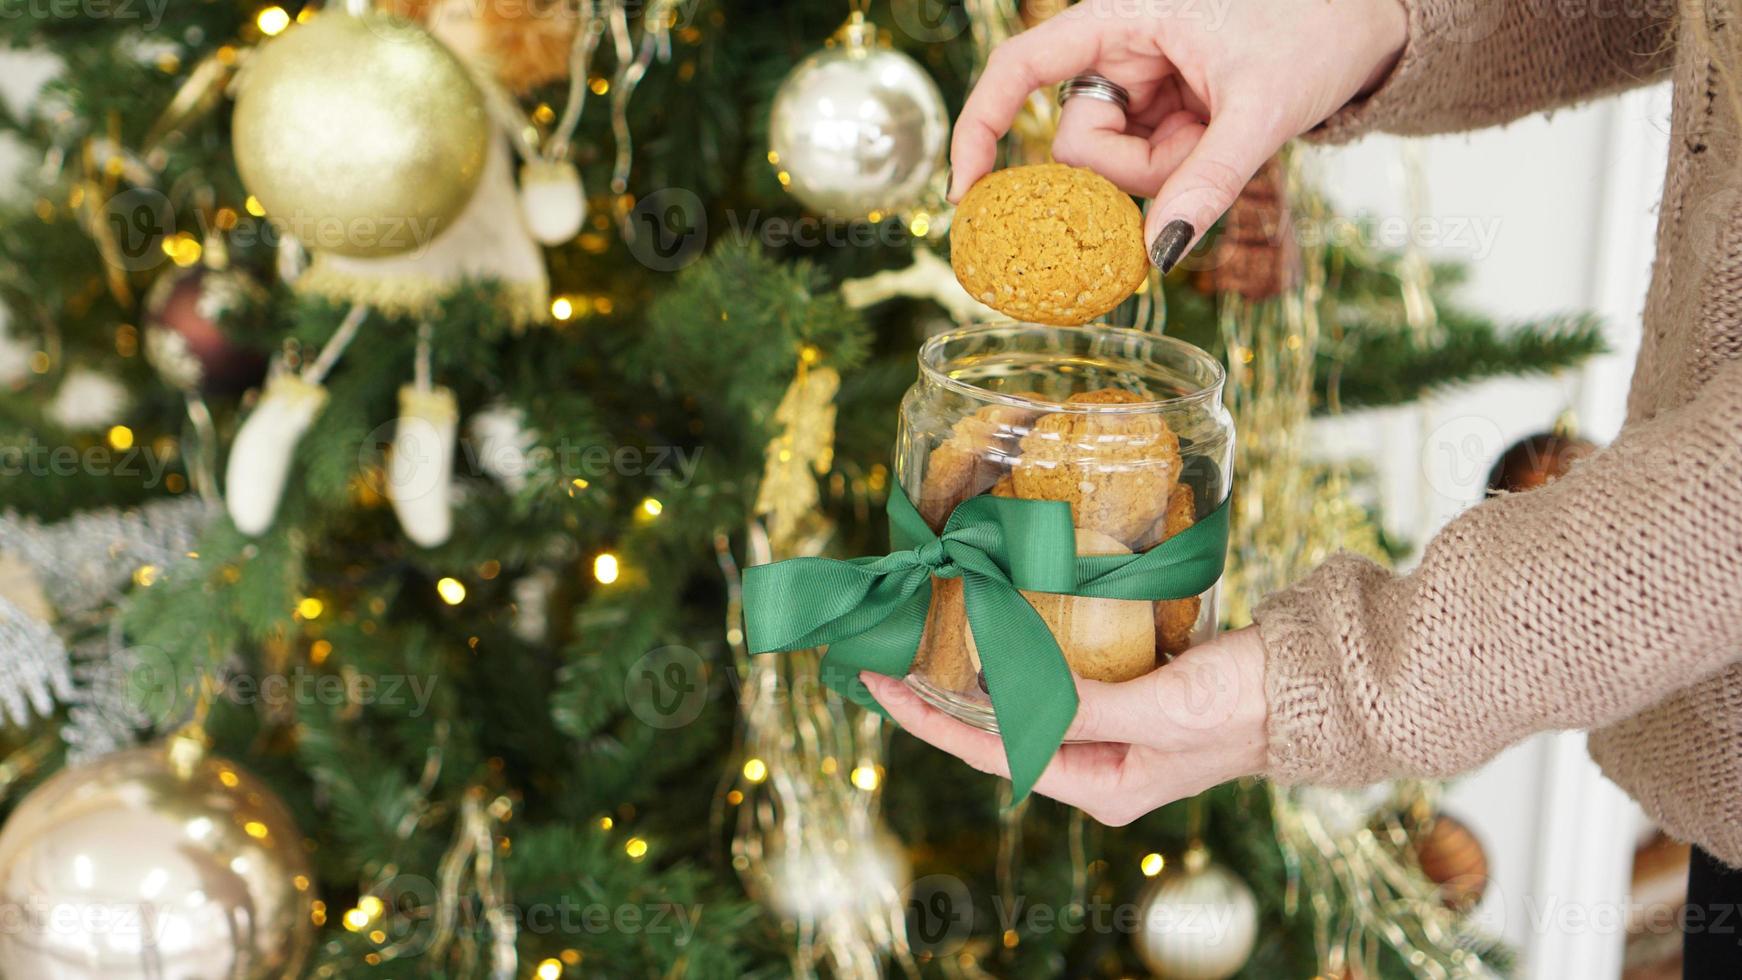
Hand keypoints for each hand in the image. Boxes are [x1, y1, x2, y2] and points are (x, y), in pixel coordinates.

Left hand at [862, 627, 1270, 825]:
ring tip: (927, 630)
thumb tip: (1008, 697)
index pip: (989, 752)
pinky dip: (1026, 646)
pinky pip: (1060, 669)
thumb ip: (1084, 707)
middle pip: (997, 728)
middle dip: (941, 693)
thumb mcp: (1158, 711)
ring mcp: (1115, 724)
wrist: (1315, 683)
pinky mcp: (1131, 686)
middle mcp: (1099, 760)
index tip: (878, 681)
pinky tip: (999, 617)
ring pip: (1025, 696)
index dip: (927, 717)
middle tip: (889, 649)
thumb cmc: (1243, 706)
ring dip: (978, 667)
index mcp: (1099, 784)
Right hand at [948, 0, 1407, 269]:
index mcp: (1119, 14)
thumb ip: (1207, 181)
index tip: (966, 195)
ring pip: (1110, 165)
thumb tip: (1156, 255)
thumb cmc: (1314, 33)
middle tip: (1201, 142)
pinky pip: (1142, 168)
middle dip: (1131, 168)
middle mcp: (1114, 48)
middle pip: (1075, 143)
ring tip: (1223, 128)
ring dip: (1165, 169)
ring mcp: (1133, 85)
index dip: (979, 128)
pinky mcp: (1156, 113)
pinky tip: (1216, 135)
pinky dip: (1178, 170)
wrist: (1363, 23)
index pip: (1017, 69)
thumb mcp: (1262, 110)